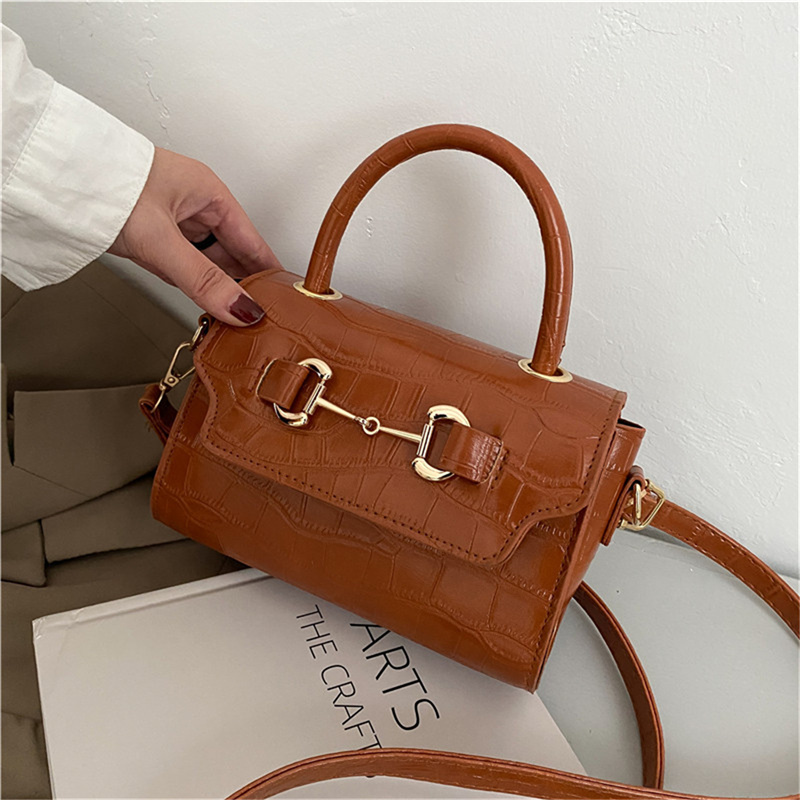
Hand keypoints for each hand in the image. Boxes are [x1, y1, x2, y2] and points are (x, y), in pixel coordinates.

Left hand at [109, 147, 280, 325]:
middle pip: (233, 255)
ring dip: (217, 288)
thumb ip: (203, 280)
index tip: (287, 300)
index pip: (253, 241)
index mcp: (210, 194)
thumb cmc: (104, 185)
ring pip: (208, 262)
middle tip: (260, 319)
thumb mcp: (161, 240)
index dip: (269, 272)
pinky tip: (201, 303)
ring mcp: (174, 222)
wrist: (52, 176)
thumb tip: (242, 310)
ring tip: (234, 318)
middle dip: (244, 286)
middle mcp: (196, 206)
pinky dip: (193, 285)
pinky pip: (185, 266)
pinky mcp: (154, 236)